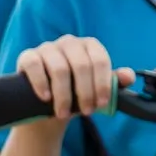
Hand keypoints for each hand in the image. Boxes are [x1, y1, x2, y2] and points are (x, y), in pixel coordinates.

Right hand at [17, 37, 133, 120]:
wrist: (46, 104)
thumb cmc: (76, 93)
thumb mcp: (97, 89)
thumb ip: (114, 82)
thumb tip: (128, 76)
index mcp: (90, 46)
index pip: (101, 61)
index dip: (103, 84)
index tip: (101, 104)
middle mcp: (69, 42)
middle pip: (82, 65)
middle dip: (85, 93)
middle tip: (86, 112)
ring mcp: (47, 47)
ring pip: (59, 69)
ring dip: (64, 95)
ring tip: (64, 113)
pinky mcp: (28, 56)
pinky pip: (35, 65)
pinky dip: (41, 83)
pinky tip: (46, 98)